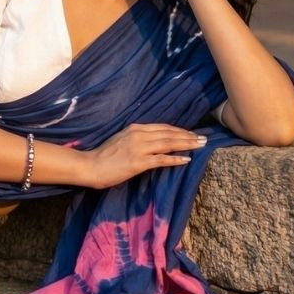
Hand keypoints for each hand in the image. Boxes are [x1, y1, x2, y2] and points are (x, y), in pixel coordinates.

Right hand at [79, 123, 205, 189]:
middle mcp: (138, 135)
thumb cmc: (104, 155)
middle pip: (169, 134)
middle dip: (188, 136)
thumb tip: (153, 142)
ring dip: (186, 144)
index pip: (163, 127)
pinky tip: (186, 159)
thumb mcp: (121, 140)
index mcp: (135, 129)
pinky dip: (175, 159)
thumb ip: (137, 138)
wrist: (90, 166)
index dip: (179, 130)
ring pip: (168, 144)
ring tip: (199, 146)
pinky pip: (161, 159)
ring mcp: (138, 148)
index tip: (191, 133)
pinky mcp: (137, 162)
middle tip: (203, 138)